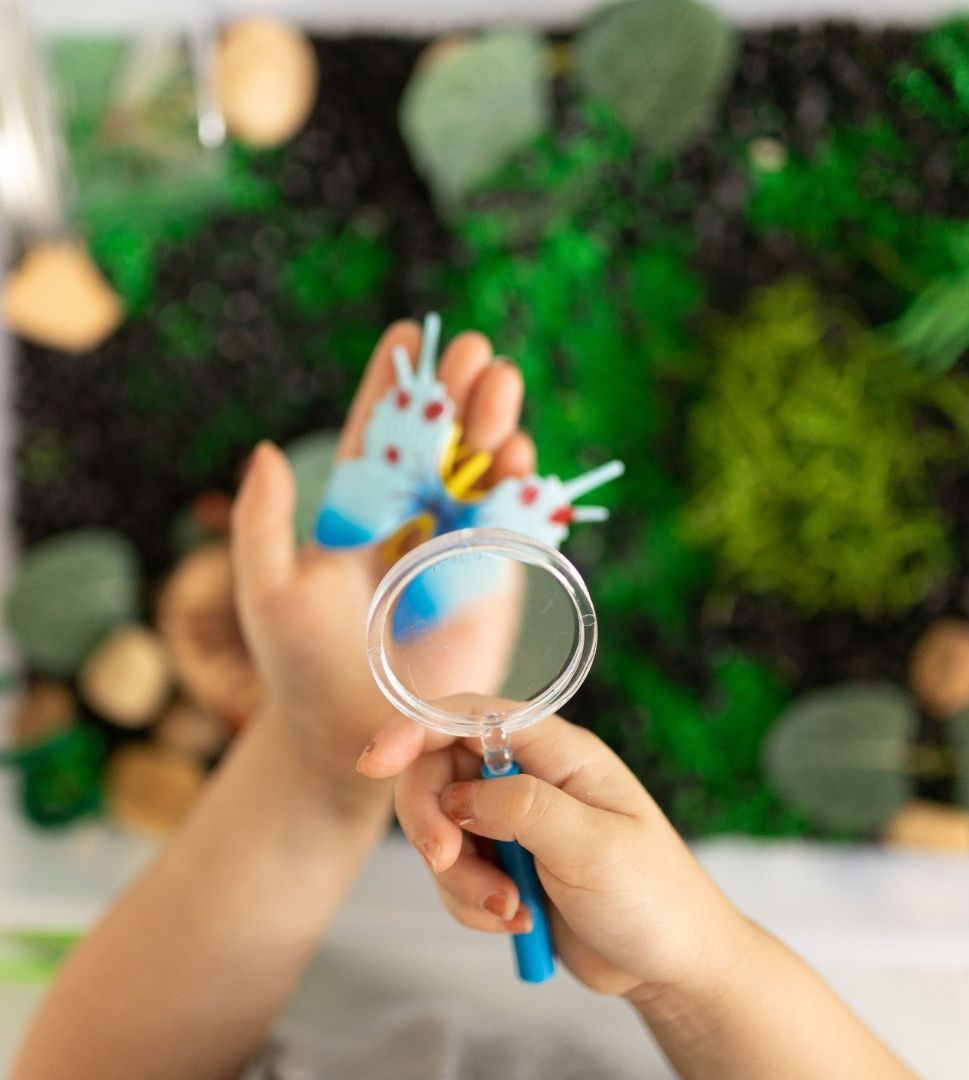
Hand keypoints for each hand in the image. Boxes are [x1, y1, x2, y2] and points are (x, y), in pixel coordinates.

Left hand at [230, 320, 535, 795]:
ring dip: (497, 422)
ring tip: (497, 396)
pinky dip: (524, 486)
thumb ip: (261, 524)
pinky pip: (517, 520)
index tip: (407, 332)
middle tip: (474, 357)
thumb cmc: (299, 668)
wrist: (355, 738)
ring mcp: (458, 543)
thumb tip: (267, 451)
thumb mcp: (267, 593)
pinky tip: (520, 459)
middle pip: (443, 435)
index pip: (377, 428)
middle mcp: (411, 514)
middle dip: (460, 388)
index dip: (394, 380)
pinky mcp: (495, 577)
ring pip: (486, 466)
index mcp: (357, 505)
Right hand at [368, 714, 743, 997]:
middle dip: (433, 822)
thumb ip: (523, 807)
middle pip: (439, 773)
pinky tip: (518, 921)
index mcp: (558, 752)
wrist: (670, 965)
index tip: (374, 762)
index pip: (469, 716)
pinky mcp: (505, 865)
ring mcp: (514, 822)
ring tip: (512, 909)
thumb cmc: (653, 895)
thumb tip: (459, 795)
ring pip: (442, 831)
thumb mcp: (592, 847)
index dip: (415, 728)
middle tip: (446, 860)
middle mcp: (530, 777)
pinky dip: (472, 903)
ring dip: (461, 879)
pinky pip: (456, 876)